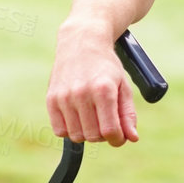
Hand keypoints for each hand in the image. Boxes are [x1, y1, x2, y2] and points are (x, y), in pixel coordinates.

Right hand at [47, 18, 139, 146]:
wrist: (82, 42)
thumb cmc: (106, 67)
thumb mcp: (123, 86)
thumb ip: (128, 114)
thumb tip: (132, 139)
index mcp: (103, 89)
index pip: (110, 131)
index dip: (118, 139)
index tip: (120, 136)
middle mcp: (81, 93)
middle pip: (93, 136)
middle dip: (104, 135)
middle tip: (106, 122)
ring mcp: (64, 96)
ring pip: (76, 136)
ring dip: (87, 133)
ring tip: (93, 118)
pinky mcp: (51, 99)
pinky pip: (60, 130)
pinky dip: (70, 129)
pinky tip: (78, 116)